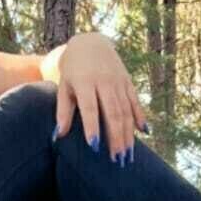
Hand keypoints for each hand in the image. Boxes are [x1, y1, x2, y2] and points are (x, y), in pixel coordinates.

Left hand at [47, 33, 149, 161]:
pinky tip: (143, 132)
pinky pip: (135, 102)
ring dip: (128, 133)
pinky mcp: (128, 81)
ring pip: (126, 110)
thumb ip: (63, 111)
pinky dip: (139, 117)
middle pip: (112, 112)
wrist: (90, 43)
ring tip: (128, 153)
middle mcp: (104, 81)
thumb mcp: (64, 86)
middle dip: (116, 136)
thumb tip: (58, 136)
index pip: (90, 108)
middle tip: (117, 158)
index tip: (94, 146)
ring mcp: (118, 81)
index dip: (92, 127)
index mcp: (85, 82)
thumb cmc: (72, 69)